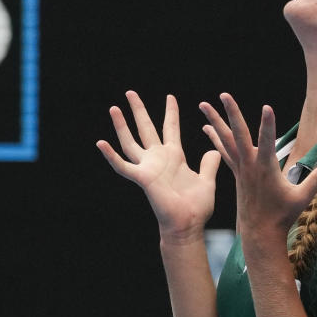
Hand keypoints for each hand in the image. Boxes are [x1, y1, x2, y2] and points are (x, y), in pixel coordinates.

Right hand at [97, 91, 221, 240]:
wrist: (187, 225)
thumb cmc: (196, 207)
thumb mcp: (207, 181)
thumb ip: (209, 165)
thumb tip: (215, 150)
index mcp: (174, 157)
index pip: (170, 128)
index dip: (170, 112)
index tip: (170, 96)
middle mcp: (158, 159)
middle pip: (146, 128)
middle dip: (138, 110)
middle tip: (130, 92)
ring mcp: (148, 168)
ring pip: (130, 142)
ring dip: (122, 125)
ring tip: (114, 108)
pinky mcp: (142, 178)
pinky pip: (123, 166)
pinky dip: (111, 155)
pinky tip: (101, 143)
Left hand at [199, 93, 316, 232]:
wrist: (260, 233)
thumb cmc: (283, 216)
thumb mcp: (303, 198)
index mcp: (266, 170)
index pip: (267, 142)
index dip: (268, 125)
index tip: (267, 107)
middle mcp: (250, 166)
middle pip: (239, 135)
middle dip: (231, 114)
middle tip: (222, 94)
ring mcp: (241, 169)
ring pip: (226, 140)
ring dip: (215, 121)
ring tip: (203, 104)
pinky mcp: (236, 174)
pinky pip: (223, 151)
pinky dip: (215, 139)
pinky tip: (207, 127)